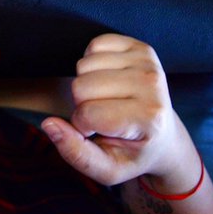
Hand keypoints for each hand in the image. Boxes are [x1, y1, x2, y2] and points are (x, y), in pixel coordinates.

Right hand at [41, 35, 200, 192]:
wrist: (164, 136)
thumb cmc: (132, 152)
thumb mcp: (108, 168)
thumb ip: (76, 154)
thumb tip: (48, 124)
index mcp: (149, 117)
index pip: (88, 114)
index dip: (83, 127)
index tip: (100, 133)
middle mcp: (152, 84)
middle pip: (81, 86)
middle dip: (82, 103)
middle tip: (103, 114)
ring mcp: (148, 62)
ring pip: (83, 64)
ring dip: (87, 83)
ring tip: (107, 98)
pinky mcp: (141, 47)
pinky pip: (94, 45)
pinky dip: (93, 63)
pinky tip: (108, 80)